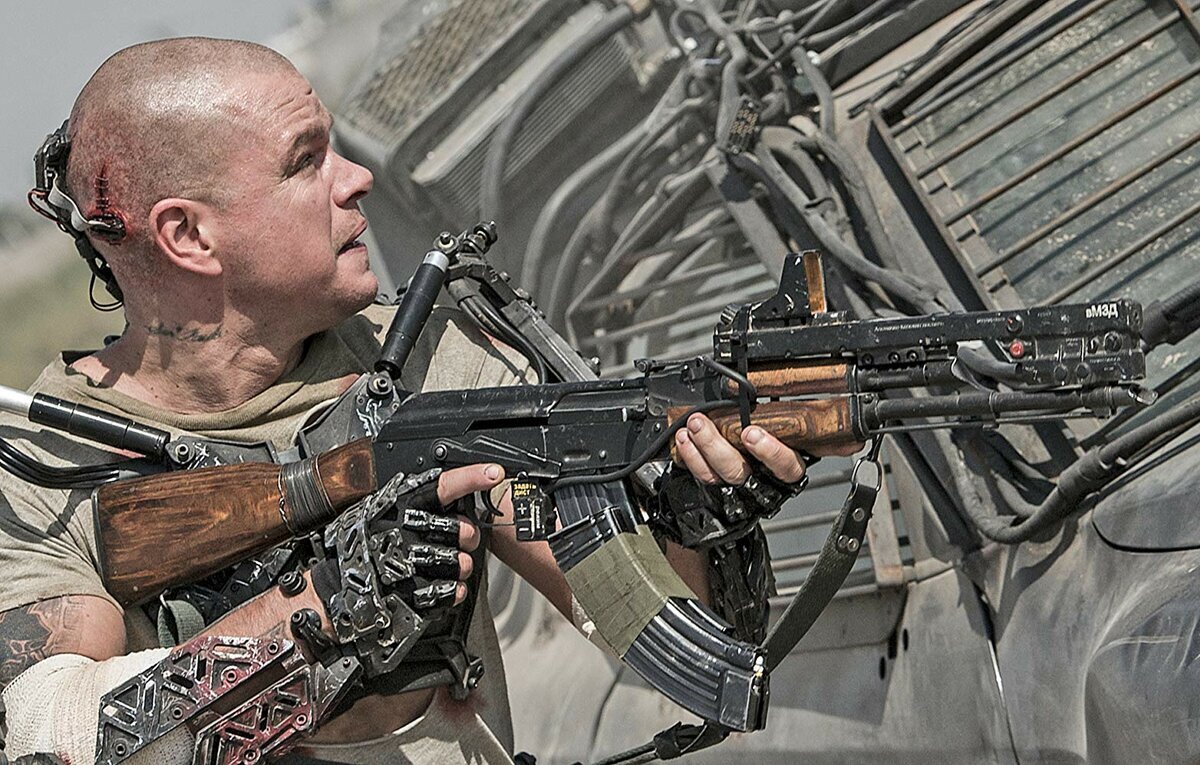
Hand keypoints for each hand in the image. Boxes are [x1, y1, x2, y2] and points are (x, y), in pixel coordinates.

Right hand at [313, 465, 505, 676]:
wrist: (337, 588)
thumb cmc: (364, 544)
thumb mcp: (385, 510)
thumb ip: (420, 501)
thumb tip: (461, 490)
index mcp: (399, 506)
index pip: (442, 486)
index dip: (470, 477)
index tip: (494, 472)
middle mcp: (404, 532)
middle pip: (461, 529)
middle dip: (469, 535)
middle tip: (463, 539)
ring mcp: (407, 565)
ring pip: (460, 562)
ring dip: (462, 565)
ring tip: (448, 565)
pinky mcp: (411, 596)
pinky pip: (450, 591)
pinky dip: (453, 590)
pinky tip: (442, 584)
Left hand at [674, 413, 804, 486]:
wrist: (758, 474)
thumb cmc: (777, 441)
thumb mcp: (785, 429)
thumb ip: (781, 417)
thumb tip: (779, 384)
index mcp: (786, 467)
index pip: (785, 465)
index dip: (770, 451)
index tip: (751, 433)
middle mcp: (762, 480)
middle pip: (739, 470)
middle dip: (714, 446)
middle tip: (700, 424)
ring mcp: (738, 485)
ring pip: (716, 475)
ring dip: (699, 447)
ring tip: (690, 425)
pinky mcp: (719, 488)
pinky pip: (704, 475)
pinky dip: (690, 456)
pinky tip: (684, 439)